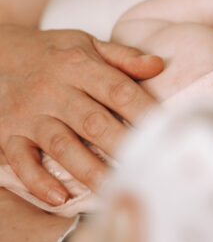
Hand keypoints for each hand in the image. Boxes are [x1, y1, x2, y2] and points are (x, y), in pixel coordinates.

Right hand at [0, 24, 163, 204]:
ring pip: (61, 145)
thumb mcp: (86, 44)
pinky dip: (38, 180)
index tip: (167, 131)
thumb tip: (159, 64)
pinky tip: (60, 198)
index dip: (144, 111)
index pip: (118, 90)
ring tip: (114, 188)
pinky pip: (21, 160)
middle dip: (122, 145)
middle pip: (93, 121)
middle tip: (147, 167)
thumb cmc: (53, 53)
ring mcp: (29, 114)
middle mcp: (53, 90)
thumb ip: (122, 56)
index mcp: (79, 66)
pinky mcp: (8, 134)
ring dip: (88, 169)